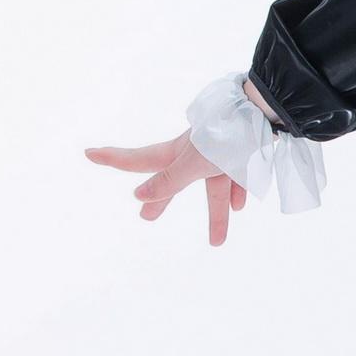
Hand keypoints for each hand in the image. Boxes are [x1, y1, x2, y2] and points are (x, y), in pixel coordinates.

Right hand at [84, 130, 250, 246]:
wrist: (266, 113)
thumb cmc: (227, 137)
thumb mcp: (194, 163)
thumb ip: (169, 180)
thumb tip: (139, 195)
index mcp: (177, 154)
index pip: (138, 159)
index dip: (113, 159)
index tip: (88, 153)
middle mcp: (194, 153)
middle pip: (174, 180)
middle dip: (163, 199)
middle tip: (147, 217)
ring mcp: (218, 153)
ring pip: (213, 187)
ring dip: (216, 213)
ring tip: (216, 241)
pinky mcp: (241, 153)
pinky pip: (236, 177)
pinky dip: (236, 192)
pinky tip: (240, 206)